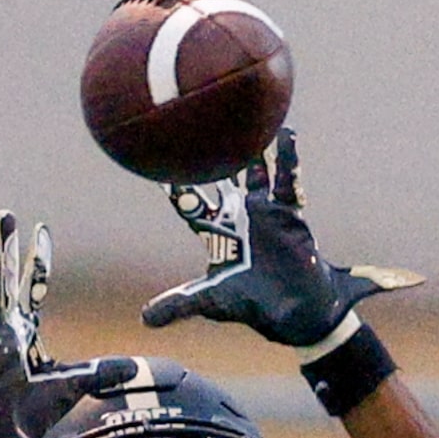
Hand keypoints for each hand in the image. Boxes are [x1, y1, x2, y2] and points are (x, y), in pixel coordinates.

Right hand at [0, 211, 134, 437]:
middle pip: (7, 283)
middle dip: (6, 250)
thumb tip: (136, 368)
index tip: (42, 228)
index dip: (38, 259)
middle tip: (5, 215)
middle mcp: (6, 334)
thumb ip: (102, 375)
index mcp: (25, 333)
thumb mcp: (75, 388)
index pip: (34, 288)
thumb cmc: (31, 416)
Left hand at [141, 128, 423, 346]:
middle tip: (198, 123)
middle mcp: (238, 217)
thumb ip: (179, 305)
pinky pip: (288, 180)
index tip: (161, 167)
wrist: (292, 311)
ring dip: (252, 149)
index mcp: (217, 234)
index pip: (191, 205)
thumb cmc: (251, 305)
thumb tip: (145, 320)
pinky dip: (287, 158)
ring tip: (245, 117)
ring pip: (255, 172)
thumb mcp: (211, 302)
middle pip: (220, 179)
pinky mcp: (288, 213)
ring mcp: (264, 212)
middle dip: (211, 156)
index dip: (177, 189)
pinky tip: (286, 134)